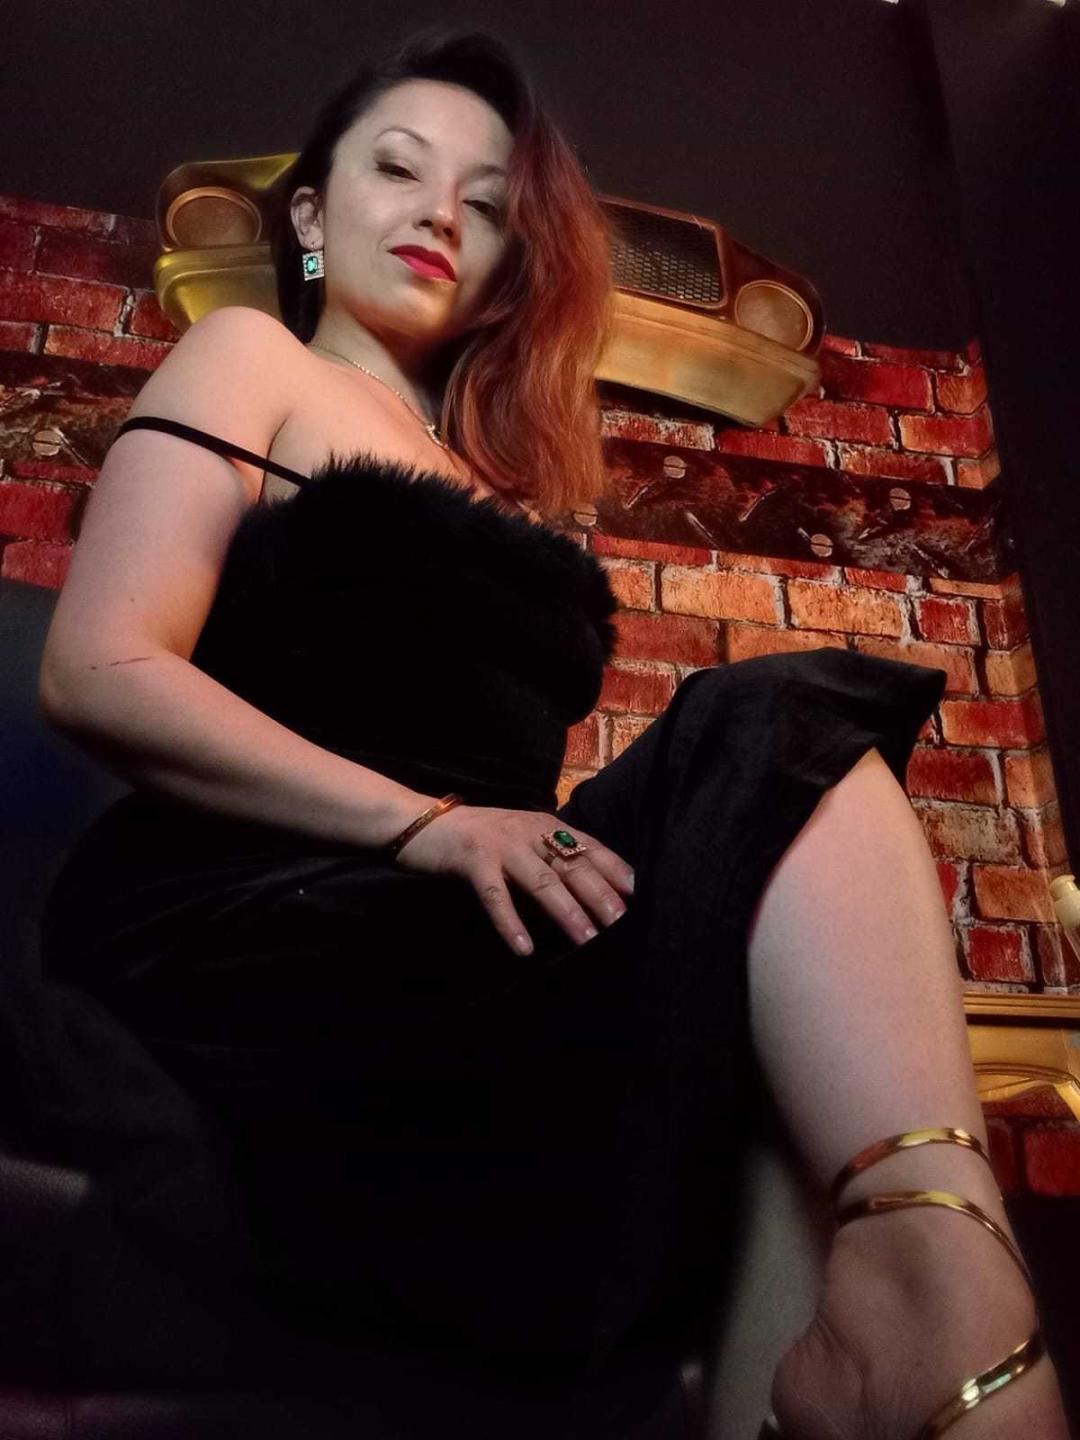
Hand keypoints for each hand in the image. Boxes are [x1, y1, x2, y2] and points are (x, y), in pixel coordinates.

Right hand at [392, 803, 634, 955]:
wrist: (426, 823)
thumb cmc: (481, 838)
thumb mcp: (522, 839)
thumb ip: (551, 857)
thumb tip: (591, 892)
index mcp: (546, 825)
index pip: (590, 847)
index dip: (615, 869)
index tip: (638, 894)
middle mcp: (529, 832)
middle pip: (572, 866)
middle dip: (599, 895)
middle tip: (620, 923)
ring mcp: (502, 846)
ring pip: (541, 881)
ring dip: (566, 911)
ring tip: (586, 939)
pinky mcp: (473, 861)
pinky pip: (495, 895)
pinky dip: (511, 922)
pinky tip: (524, 947)